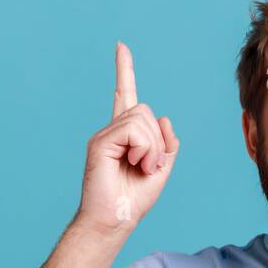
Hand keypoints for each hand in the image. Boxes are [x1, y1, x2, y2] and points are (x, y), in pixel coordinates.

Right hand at [77, 41, 179, 231]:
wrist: (114, 220)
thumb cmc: (134, 199)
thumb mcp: (161, 169)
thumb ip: (167, 144)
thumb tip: (163, 119)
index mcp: (125, 135)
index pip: (125, 95)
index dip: (124, 71)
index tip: (121, 47)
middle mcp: (112, 130)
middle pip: (144, 110)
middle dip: (157, 140)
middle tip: (149, 166)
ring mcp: (104, 135)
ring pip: (141, 118)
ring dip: (152, 147)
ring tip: (141, 167)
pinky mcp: (99, 142)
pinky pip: (132, 130)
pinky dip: (143, 148)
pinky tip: (135, 164)